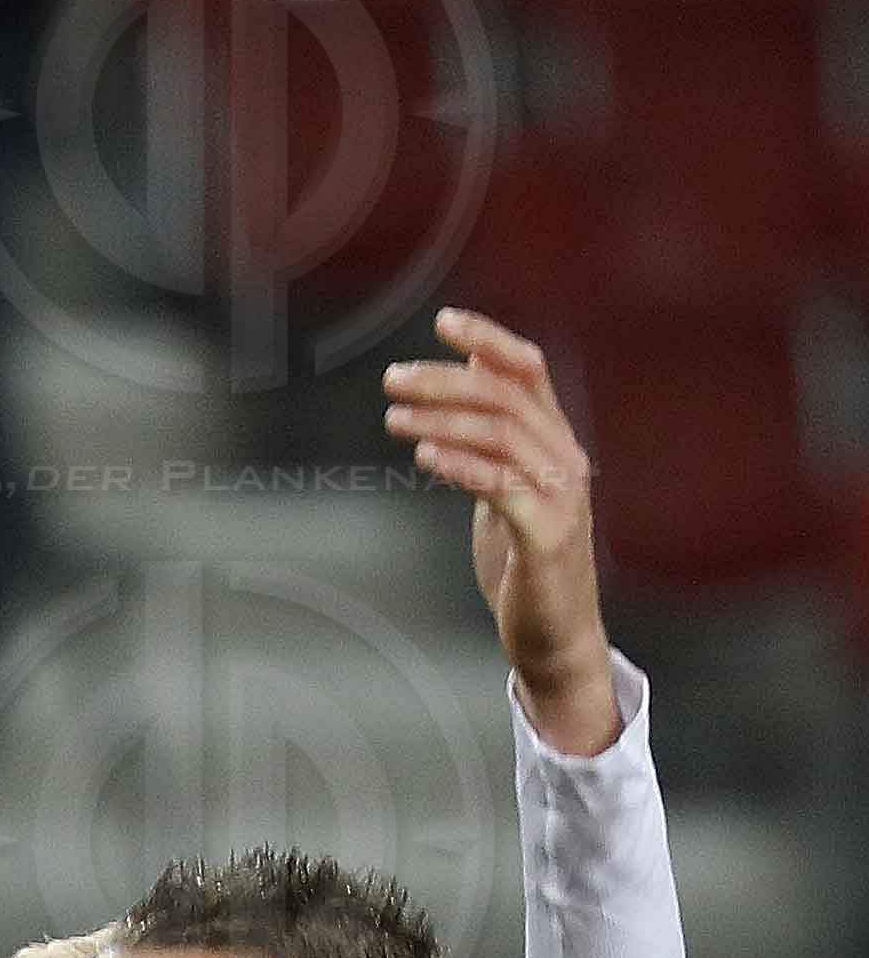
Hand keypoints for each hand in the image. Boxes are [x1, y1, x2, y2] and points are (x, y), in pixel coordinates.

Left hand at [386, 309, 613, 755]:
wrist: (555, 635)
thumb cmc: (522, 564)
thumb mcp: (504, 491)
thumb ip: (490, 442)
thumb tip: (467, 386)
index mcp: (554, 442)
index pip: (529, 371)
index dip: (489, 342)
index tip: (445, 322)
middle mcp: (565, 458)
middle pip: (505, 397)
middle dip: (445, 381)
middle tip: (392, 379)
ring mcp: (560, 496)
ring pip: (502, 435)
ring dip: (443, 419)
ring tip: (393, 415)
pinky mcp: (546, 536)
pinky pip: (503, 486)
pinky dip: (462, 465)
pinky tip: (425, 453)